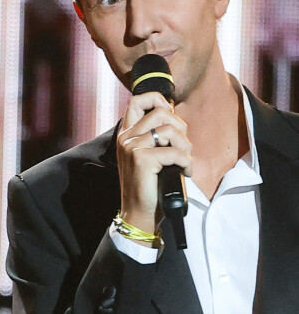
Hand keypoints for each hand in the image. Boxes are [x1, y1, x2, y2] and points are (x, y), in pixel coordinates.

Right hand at [116, 92, 192, 238]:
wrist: (139, 213)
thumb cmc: (148, 185)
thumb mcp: (146, 155)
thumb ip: (154, 136)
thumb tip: (175, 119)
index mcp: (126, 133)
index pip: (137, 100)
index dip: (157, 100)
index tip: (170, 116)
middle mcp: (126, 137)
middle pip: (161, 112)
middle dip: (180, 127)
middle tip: (182, 146)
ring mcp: (132, 147)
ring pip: (170, 130)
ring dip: (186, 146)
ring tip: (184, 161)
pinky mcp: (142, 159)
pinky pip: (175, 152)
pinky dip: (187, 162)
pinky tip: (185, 172)